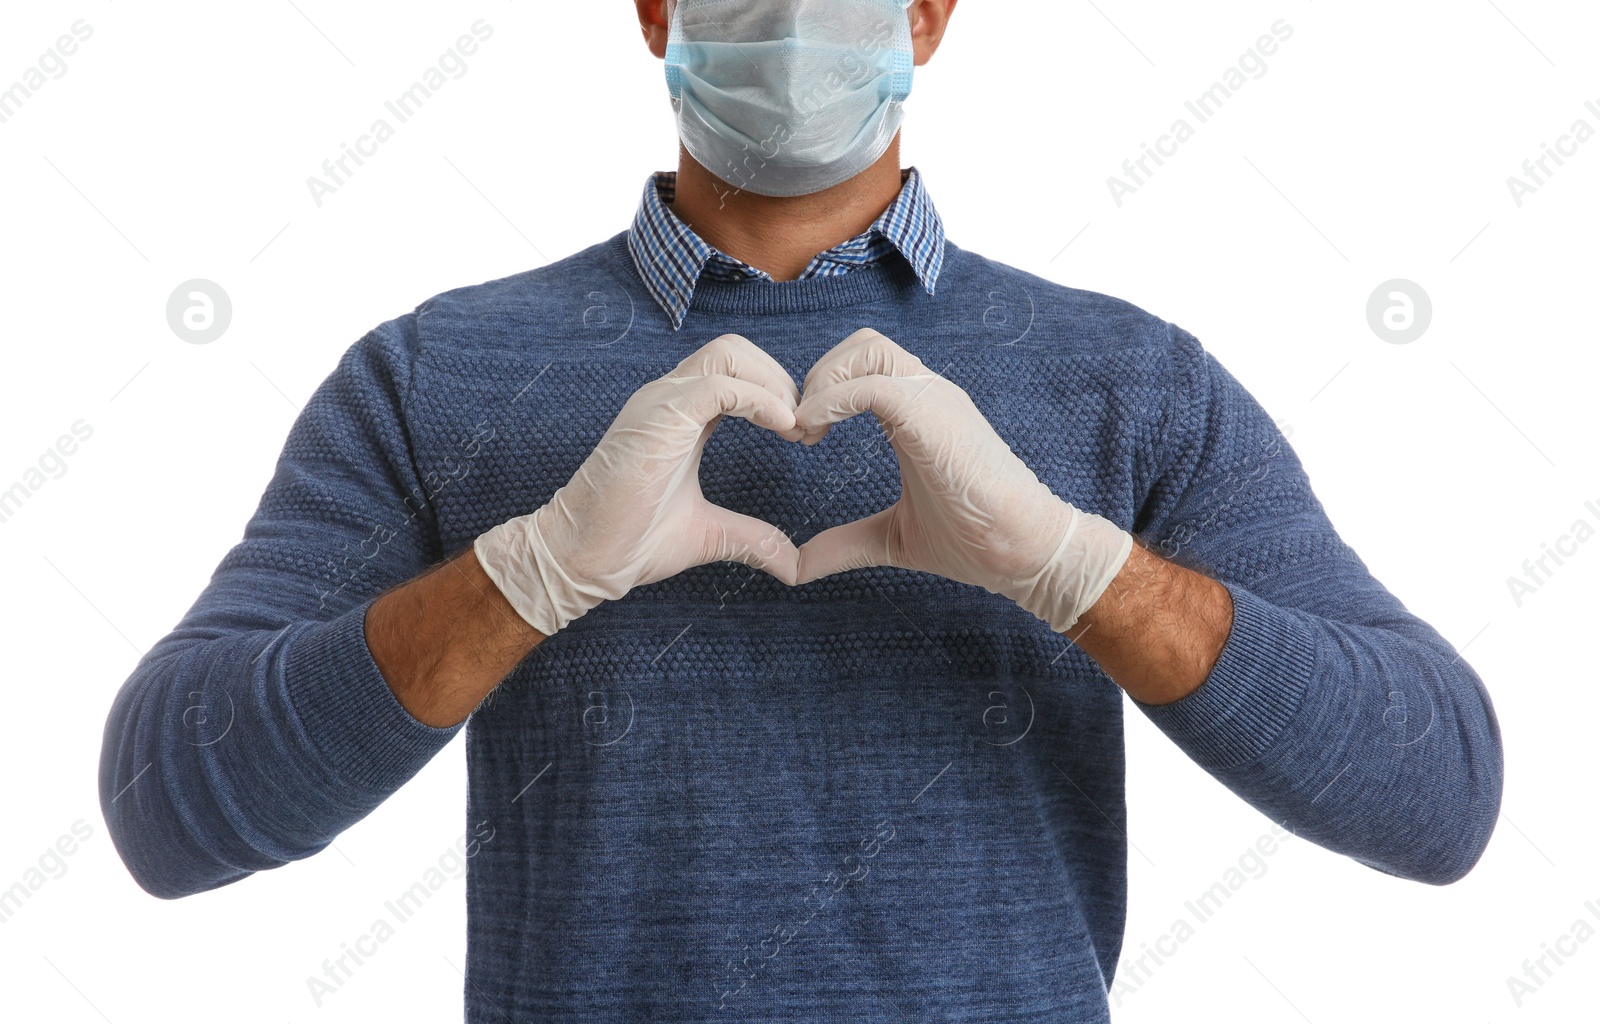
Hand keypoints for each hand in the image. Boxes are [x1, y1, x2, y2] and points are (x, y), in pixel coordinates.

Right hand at [474, 334, 803, 636]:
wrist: (583, 557)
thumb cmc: (632, 542)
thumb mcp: (710, 535)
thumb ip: (752, 538)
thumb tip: (793, 565)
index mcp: (681, 415)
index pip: (737, 371)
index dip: (778, 394)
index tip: (805, 435)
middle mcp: (669, 397)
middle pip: (738, 350)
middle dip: (781, 381)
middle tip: (808, 429)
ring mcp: (661, 401)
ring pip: (729, 353)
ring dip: (774, 384)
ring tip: (796, 427)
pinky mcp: (658, 416)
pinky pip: (719, 384)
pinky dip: (759, 399)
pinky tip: (783, 428)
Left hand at [793, 329, 1133, 631]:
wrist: (1026, 552)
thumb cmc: (974, 540)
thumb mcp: (891, 538)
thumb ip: (843, 543)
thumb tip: (795, 567)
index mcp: (919, 413)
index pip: (865, 364)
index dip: (823, 388)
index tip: (803, 437)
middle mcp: (928, 395)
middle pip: (864, 344)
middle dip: (819, 376)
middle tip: (801, 430)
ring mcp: (935, 400)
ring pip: (869, 349)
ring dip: (825, 381)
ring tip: (809, 431)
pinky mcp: (935, 417)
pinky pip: (873, 385)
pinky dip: (833, 400)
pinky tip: (815, 433)